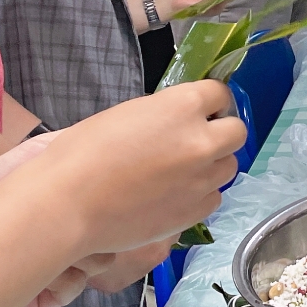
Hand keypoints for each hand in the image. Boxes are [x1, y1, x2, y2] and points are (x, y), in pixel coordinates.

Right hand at [41, 82, 244, 262]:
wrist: (70, 203)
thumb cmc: (85, 151)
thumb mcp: (129, 114)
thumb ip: (164, 115)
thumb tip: (178, 123)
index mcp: (183, 106)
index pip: (220, 93)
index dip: (211, 102)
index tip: (201, 111)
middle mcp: (202, 141)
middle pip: (236, 132)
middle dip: (220, 133)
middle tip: (195, 142)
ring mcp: (201, 180)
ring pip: (228, 167)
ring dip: (212, 166)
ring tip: (182, 173)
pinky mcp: (194, 213)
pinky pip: (213, 199)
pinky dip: (200, 196)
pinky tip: (175, 197)